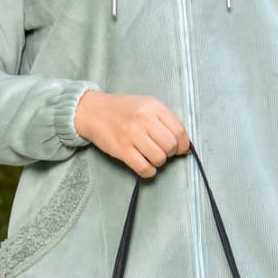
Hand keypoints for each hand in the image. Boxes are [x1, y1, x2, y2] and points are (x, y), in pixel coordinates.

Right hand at [74, 90, 190, 178]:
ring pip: (159, 158)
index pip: (179, 131)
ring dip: (159, 162)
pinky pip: (144, 168)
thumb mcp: (146, 106)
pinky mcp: (122, 150)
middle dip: (170, 153)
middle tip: (162, 151)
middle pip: (170, 146)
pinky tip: (146, 165)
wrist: (92, 111)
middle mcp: (143, 119)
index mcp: (153, 106)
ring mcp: (132, 135)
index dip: (183, 144)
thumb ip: (166, 122)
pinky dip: (149, 171)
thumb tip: (185, 147)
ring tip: (151, 156)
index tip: (179, 148)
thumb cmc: (122, 110)